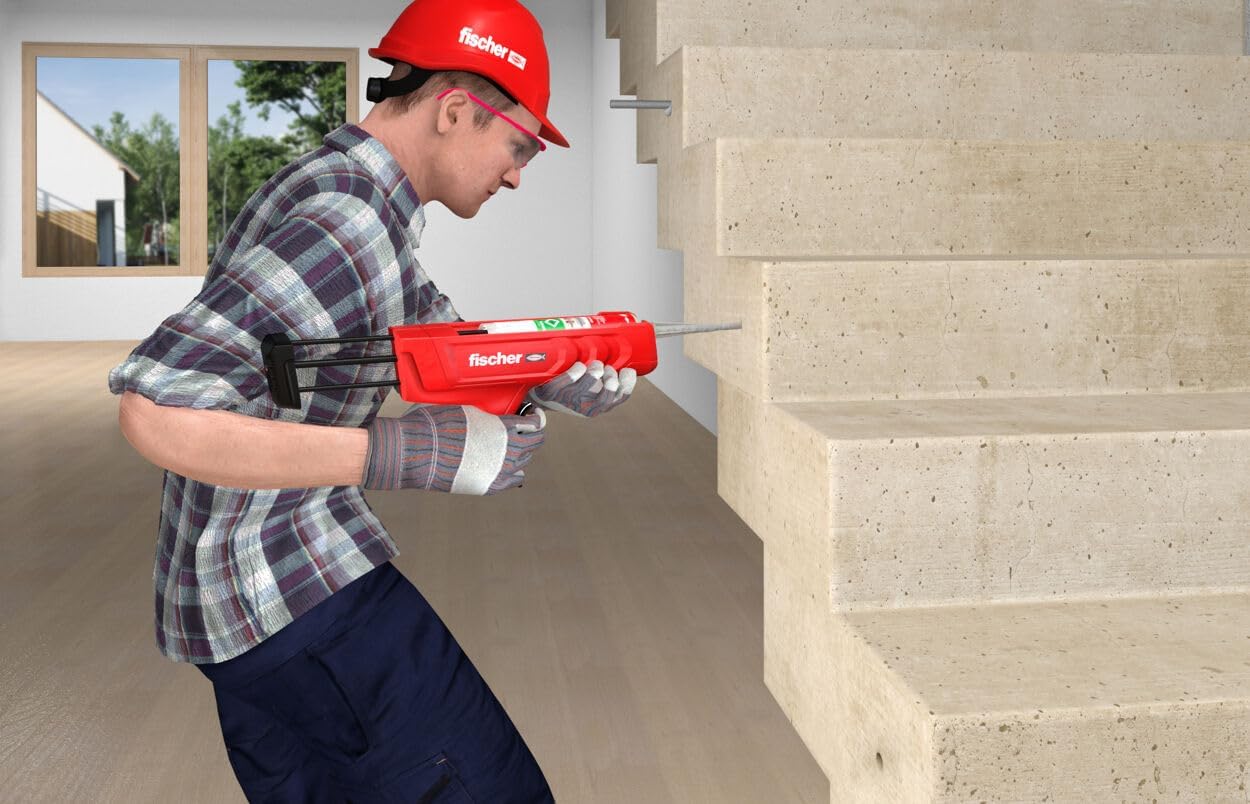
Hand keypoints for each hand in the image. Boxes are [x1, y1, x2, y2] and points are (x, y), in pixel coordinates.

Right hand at [362, 404, 545, 493]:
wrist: (416, 452)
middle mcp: (508, 450)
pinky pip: (512, 480)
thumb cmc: (436, 425)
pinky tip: (509, 468)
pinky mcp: (489, 486)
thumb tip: (496, 417)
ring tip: (510, 447)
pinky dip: (513, 473)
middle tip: (525, 430)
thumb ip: (489, 415)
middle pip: (534, 443)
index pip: (534, 424)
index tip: (533, 415)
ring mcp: (500, 471)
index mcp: (504, 427)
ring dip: (520, 453)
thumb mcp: (467, 409)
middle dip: (531, 435)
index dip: (535, 418)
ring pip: (523, 461)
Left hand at [528, 361, 635, 417]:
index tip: (627, 370)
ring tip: (595, 364)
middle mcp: (584, 407)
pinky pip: (564, 384)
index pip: (619, 398)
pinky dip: (574, 374)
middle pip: (605, 400)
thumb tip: (624, 363)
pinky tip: (580, 366)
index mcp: (598, 405)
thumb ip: (606, 378)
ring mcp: (567, 401)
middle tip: (608, 369)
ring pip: (585, 391)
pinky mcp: (551, 393)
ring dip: (593, 375)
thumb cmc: (569, 388)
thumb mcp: (591, 386)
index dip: (627, 385)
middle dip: (611, 383)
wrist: (540, 395)